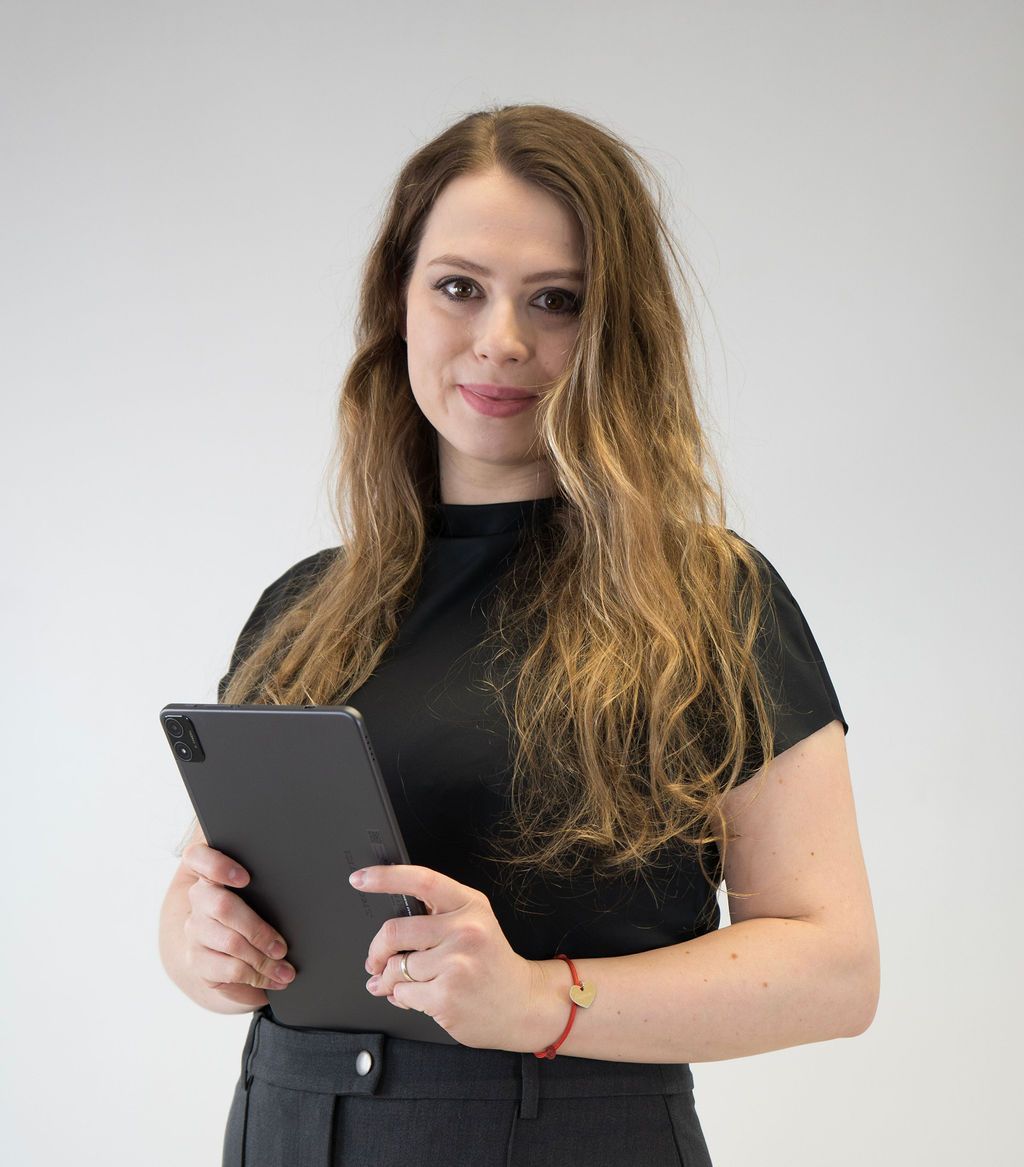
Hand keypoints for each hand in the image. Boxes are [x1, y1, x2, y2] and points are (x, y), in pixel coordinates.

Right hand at [181, 842, 295, 1008]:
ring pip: (231, 942)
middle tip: (283, 947)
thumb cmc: (253, 910)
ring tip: (287, 970)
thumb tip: (308, 889)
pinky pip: (229, 968)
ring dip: (264, 960)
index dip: (218, 865)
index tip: (246, 878)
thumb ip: (268, 883)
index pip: (199, 857)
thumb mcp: (260, 892)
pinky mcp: (197, 959)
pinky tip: (274, 979)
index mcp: (211, 873)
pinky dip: (257, 976)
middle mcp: (199, 898)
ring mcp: (196, 929)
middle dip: (258, 929)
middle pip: (223, 906)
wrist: (226, 950)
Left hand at [352, 864, 545, 1051]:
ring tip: (404, 984)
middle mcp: (465, 930)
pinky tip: (419, 997)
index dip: (386, 877)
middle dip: (376, 950)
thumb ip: (434, 919)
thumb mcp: (473, 925)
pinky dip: (401, 998)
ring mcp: (456, 964)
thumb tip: (384, 937)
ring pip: (395, 967)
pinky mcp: (446, 996)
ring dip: (389, 980)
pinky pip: (402, 993)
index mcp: (469, 905)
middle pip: (395, 931)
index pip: (421, 880)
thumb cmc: (491, 963)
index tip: (360, 878)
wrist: (523, 1003)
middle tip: (375, 959)